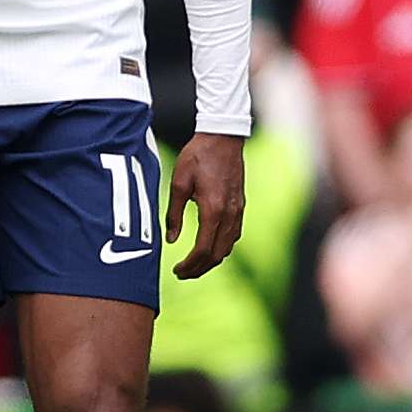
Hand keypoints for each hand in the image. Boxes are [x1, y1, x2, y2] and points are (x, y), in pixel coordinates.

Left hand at [170, 131, 247, 278]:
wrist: (223, 138)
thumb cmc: (197, 157)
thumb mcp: (178, 183)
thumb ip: (174, 213)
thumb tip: (170, 239)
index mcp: (213, 210)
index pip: (203, 249)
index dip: (190, 264)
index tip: (176, 270)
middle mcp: (230, 215)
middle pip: (217, 254)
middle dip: (199, 269)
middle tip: (181, 274)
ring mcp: (238, 212)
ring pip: (227, 247)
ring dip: (210, 261)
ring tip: (192, 265)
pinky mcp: (241, 207)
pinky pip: (233, 236)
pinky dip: (220, 248)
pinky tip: (208, 248)